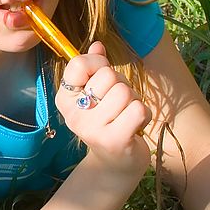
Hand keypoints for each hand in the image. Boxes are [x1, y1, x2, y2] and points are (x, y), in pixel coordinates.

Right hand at [56, 41, 151, 172]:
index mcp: (65, 99)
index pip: (78, 64)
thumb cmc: (108, 122)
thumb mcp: (97, 94)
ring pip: (125, 92)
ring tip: (127, 115)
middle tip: (118, 105)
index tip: (102, 80)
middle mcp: (74, 115)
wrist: (115, 164)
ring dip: (133, 101)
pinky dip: (144, 114)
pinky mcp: (115, 140)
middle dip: (121, 85)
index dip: (97, 64)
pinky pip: (138, 109)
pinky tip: (136, 126)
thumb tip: (97, 45)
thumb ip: (95, 68)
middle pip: (107, 76)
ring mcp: (93, 129)